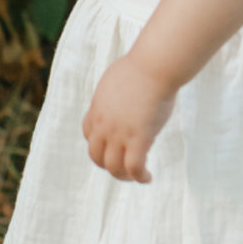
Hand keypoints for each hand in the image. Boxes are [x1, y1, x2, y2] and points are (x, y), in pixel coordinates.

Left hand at [82, 53, 178, 182]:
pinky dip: (140, 177)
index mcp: (97, 109)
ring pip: (113, 167)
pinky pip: (134, 168)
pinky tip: (147, 177)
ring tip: (137, 176)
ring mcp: (120, 134)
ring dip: (123, 176)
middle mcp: (104, 125)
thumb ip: (114, 91)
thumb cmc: (142, 66)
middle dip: (108, 164)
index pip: (89, 134)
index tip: (114, 144)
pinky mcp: (139, 139)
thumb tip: (122, 90)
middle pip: (96, 156)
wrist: (153, 66)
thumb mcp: (116, 78)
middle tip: (123, 166)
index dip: (99, 143)